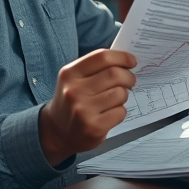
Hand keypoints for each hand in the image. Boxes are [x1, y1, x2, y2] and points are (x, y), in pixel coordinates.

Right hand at [39, 49, 136, 166]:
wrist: (57, 132)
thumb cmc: (72, 101)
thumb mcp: (74, 79)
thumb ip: (96, 68)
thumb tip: (126, 60)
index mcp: (69, 73)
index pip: (102, 57)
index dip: (122, 57)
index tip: (132, 61)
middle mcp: (74, 90)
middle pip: (115, 74)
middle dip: (128, 76)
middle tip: (130, 80)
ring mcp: (83, 110)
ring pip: (120, 93)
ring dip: (124, 95)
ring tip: (116, 99)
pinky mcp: (93, 127)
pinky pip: (120, 112)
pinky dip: (120, 111)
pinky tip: (110, 113)